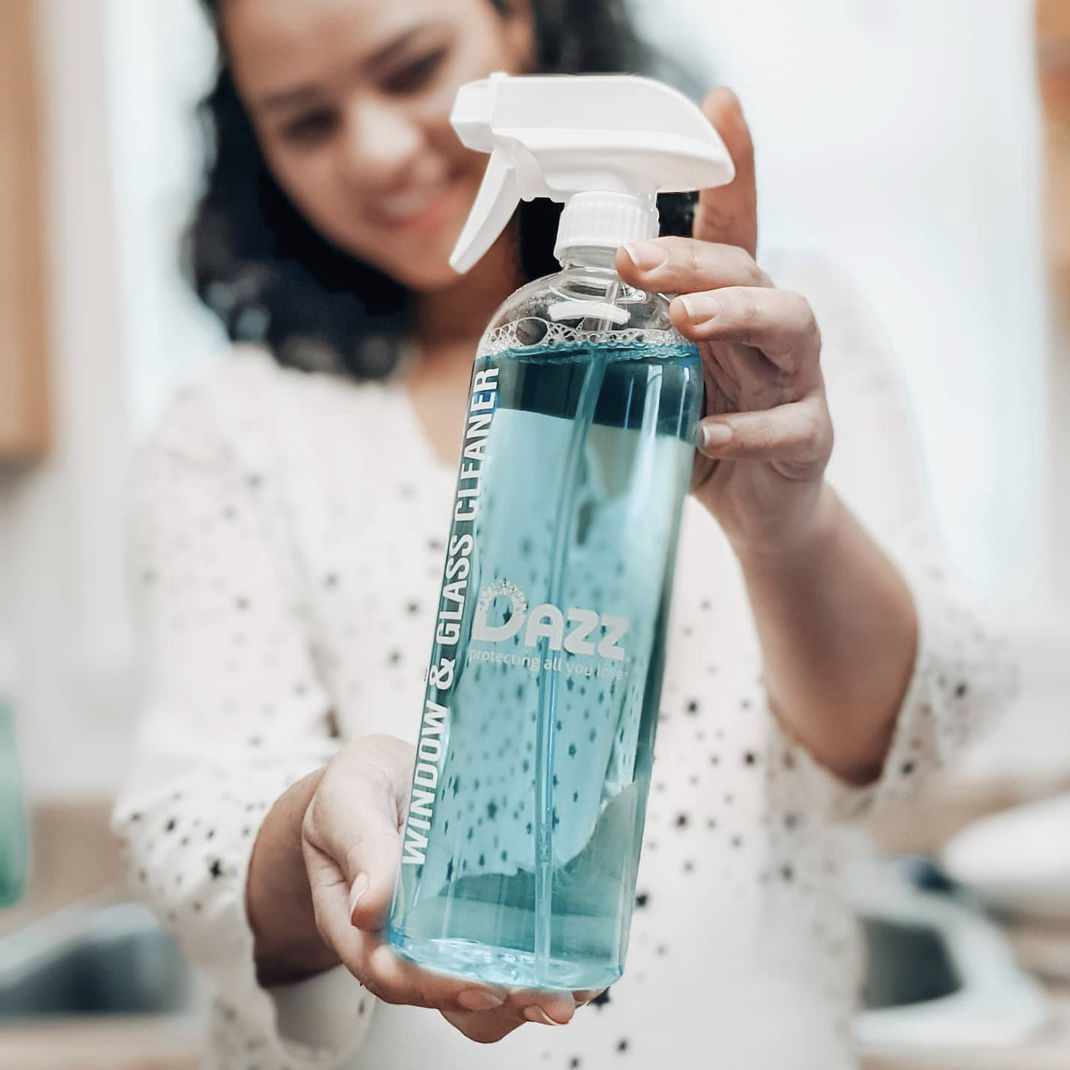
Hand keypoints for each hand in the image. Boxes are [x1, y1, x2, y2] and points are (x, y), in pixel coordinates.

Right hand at [301, 735, 593, 1042]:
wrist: (378, 775)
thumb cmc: (357, 789)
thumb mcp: (349, 800)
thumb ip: (361, 845)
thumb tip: (369, 908)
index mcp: (357, 919)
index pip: (388, 971)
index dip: (435, 987)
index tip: (482, 988)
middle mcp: (399, 940)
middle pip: (440, 996)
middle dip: (497, 1004)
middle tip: (547, 1000)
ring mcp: (439, 935)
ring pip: (476, 994)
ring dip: (523, 999)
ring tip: (571, 993)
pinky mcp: (474, 917)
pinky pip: (501, 958)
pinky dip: (539, 966)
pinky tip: (576, 960)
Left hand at [615, 88, 834, 559]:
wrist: (758, 512)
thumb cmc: (705, 434)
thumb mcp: (661, 384)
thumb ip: (629, 354)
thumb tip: (543, 333)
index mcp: (730, 312)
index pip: (735, 232)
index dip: (733, 169)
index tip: (721, 106)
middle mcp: (770, 334)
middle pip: (750, 271)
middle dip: (695, 259)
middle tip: (638, 263)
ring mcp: (798, 383)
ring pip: (791, 325)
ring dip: (737, 315)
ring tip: (686, 321)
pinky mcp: (809, 438)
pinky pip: (789, 425)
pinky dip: (747, 430)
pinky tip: (706, 433)